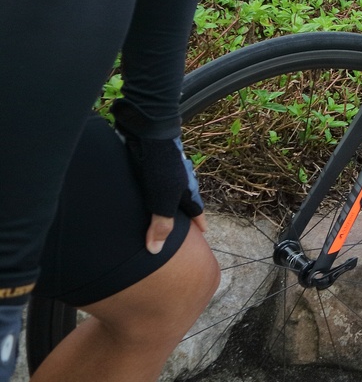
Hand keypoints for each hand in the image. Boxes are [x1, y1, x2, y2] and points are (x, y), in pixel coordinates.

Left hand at [112, 99, 205, 252]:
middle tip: (181, 227)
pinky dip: (150, 191)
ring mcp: (164, 170)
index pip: (196, 211)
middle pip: (183, 200)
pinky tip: (139, 195)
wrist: (147, 130)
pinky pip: (152, 183)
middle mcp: (178, 180)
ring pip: (167, 190)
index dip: (198, 223)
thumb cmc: (159, 164)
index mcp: (186, 189)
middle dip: (183, 213)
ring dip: (165, 201)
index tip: (202, 233)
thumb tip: (156, 251)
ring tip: (157, 213)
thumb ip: (160, 223)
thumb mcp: (162, 198)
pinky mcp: (149, 163)